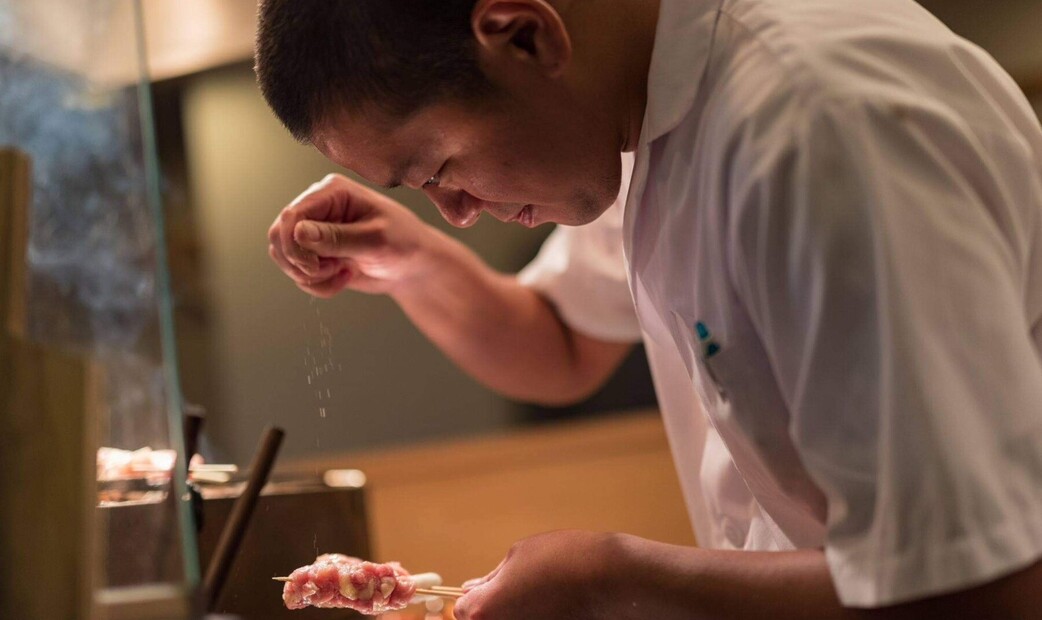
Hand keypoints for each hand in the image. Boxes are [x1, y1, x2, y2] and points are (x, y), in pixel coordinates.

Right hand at [267, 173, 442, 297]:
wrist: (414, 266)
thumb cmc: (405, 243)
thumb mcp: (375, 240)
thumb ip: (337, 237)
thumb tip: (299, 232)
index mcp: (332, 191)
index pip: (291, 215)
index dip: (294, 245)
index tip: (314, 268)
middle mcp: (318, 207)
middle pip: (280, 235)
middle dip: (300, 262)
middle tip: (329, 271)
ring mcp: (315, 230)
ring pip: (285, 257)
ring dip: (310, 276)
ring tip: (341, 273)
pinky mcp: (316, 252)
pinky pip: (298, 272)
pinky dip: (317, 284)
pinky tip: (344, 277)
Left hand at [454, 531, 623, 619]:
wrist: (611, 580)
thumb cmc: (564, 561)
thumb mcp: (519, 555)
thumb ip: (492, 577)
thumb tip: (473, 588)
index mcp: (484, 610)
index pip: (462, 609)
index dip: (477, 595)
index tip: (492, 587)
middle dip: (494, 609)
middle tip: (519, 591)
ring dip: (516, 614)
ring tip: (540, 596)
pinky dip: (535, 618)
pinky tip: (553, 606)